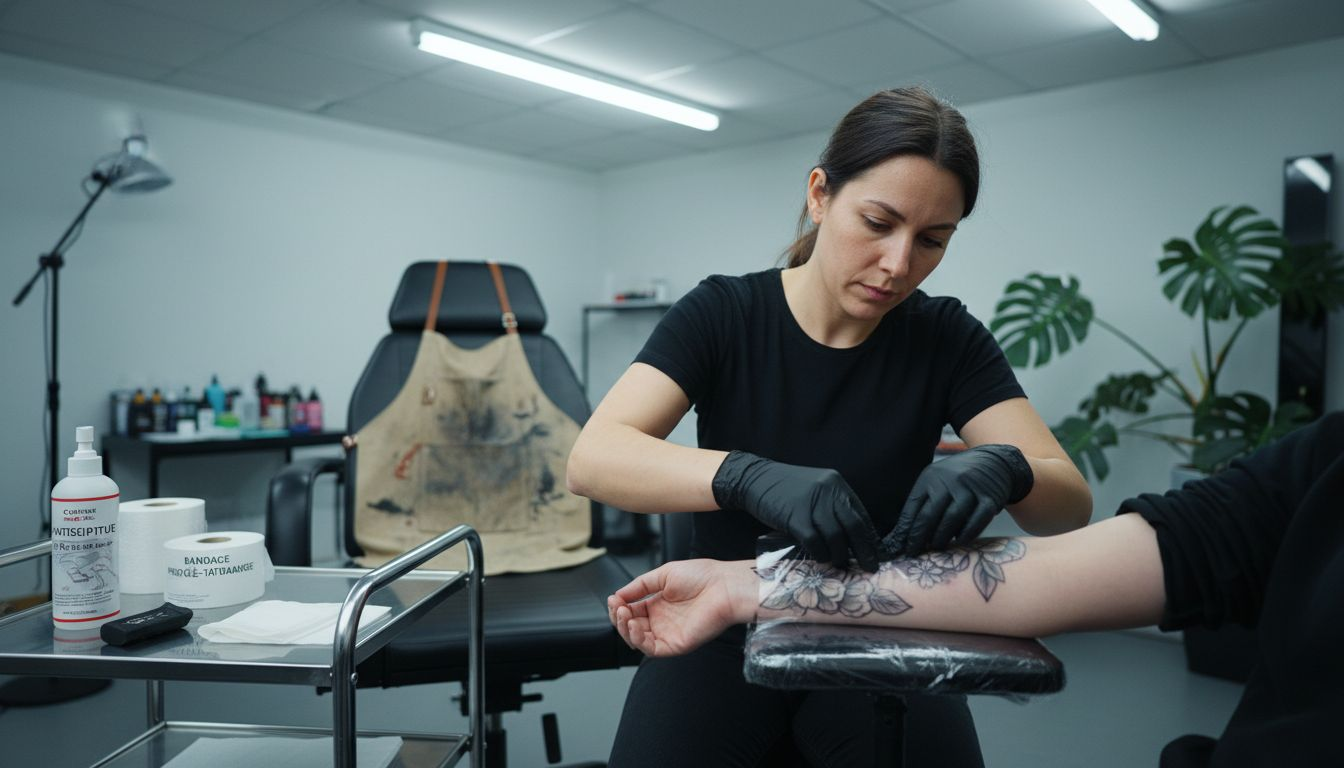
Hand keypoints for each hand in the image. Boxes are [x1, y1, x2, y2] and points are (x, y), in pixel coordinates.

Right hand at [607, 559, 753, 656]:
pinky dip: (637, 639)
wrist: (724, 586)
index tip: (613, 599)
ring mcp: (668, 633)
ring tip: (623, 614)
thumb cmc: (702, 577)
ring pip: (637, 640)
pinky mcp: (675, 644)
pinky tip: (633, 625)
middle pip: (631, 626)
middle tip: (617, 606)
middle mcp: (662, 621)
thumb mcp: (663, 574)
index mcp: (658, 604)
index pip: (631, 611)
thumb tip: (618, 594)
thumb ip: (639, 586)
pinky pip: (650, 649)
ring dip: (624, 628)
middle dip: (619, 618)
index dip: (619, 607)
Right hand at [712, 451, 880, 570]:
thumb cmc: (785, 490)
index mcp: (836, 484)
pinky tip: (820, 559)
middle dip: (863, 550)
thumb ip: (832, 508)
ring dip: (840, 555)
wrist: (754, 479)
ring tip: (840, 565)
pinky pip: (814, 542)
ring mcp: (811, 503)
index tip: (875, 554)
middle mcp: (828, 491)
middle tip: (868, 567)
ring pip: (835, 536)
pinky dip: (820, 554)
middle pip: (853, 526)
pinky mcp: (795, 516)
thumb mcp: (814, 491)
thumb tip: (851, 538)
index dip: (869, 537)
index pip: (860, 515)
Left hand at [885, 444, 1033, 557]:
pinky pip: (977, 520)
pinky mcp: (990, 499)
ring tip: (936, 548)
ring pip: (953, 517)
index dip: (906, 529)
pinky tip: (958, 542)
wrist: (993, 462)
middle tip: (915, 552)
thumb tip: (903, 534)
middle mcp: (950, 481)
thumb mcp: (935, 480)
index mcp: (931, 477)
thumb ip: (922, 502)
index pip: (913, 506)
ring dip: (942, 537)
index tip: (900, 547)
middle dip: (920, 536)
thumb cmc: (957, 478)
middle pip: (931, 513)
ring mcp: (971, 489)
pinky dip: (966, 534)